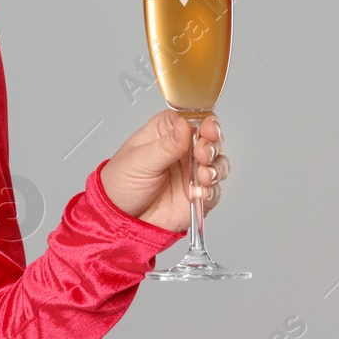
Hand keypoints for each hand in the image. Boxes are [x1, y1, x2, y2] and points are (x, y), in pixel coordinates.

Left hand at [99, 110, 229, 233]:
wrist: (121, 220)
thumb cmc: (120, 184)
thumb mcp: (140, 160)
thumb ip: (166, 145)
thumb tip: (184, 124)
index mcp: (164, 133)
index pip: (191, 118)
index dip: (204, 121)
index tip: (207, 128)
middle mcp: (182, 150)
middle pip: (210, 139)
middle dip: (213, 145)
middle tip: (203, 153)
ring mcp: (191, 173)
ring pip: (217, 163)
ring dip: (215, 167)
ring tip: (202, 174)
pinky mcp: (198, 195)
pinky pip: (215, 190)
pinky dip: (212, 190)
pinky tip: (200, 192)